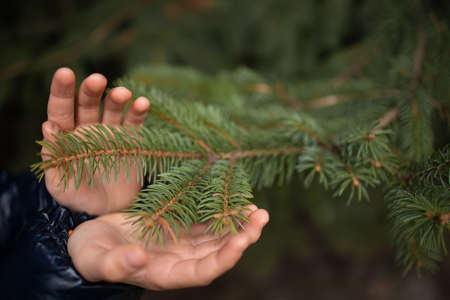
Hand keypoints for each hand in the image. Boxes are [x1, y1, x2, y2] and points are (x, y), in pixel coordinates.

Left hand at [42, 68, 149, 214]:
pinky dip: (138, 111)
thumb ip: (53, 158)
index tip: (65, 73)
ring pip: (113, 108)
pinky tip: (142, 103)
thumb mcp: (61, 184)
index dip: (62, 91)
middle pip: (87, 103)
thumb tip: (47, 125)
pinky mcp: (132, 139)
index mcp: (67, 137)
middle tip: (98, 80)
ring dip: (117, 98)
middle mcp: (88, 129)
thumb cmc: (81, 198)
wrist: (112, 211)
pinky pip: (135, 121)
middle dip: (91, 90)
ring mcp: (112, 132)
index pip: (61, 109)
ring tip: (123, 94)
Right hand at [68, 205, 268, 289]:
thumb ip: (116, 263)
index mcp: (164, 274)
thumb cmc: (91, 254)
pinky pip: (204, 220)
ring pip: (216, 236)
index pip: (203, 271)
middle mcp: (179, 261)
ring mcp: (181, 243)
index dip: (224, 258)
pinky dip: (219, 211)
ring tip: (255, 208)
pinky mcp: (178, 225)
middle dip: (242, 237)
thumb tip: (138, 258)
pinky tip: (232, 199)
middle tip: (260, 216)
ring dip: (237, 224)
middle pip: (218, 253)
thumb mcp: (97, 259)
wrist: (90, 241)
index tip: (242, 241)